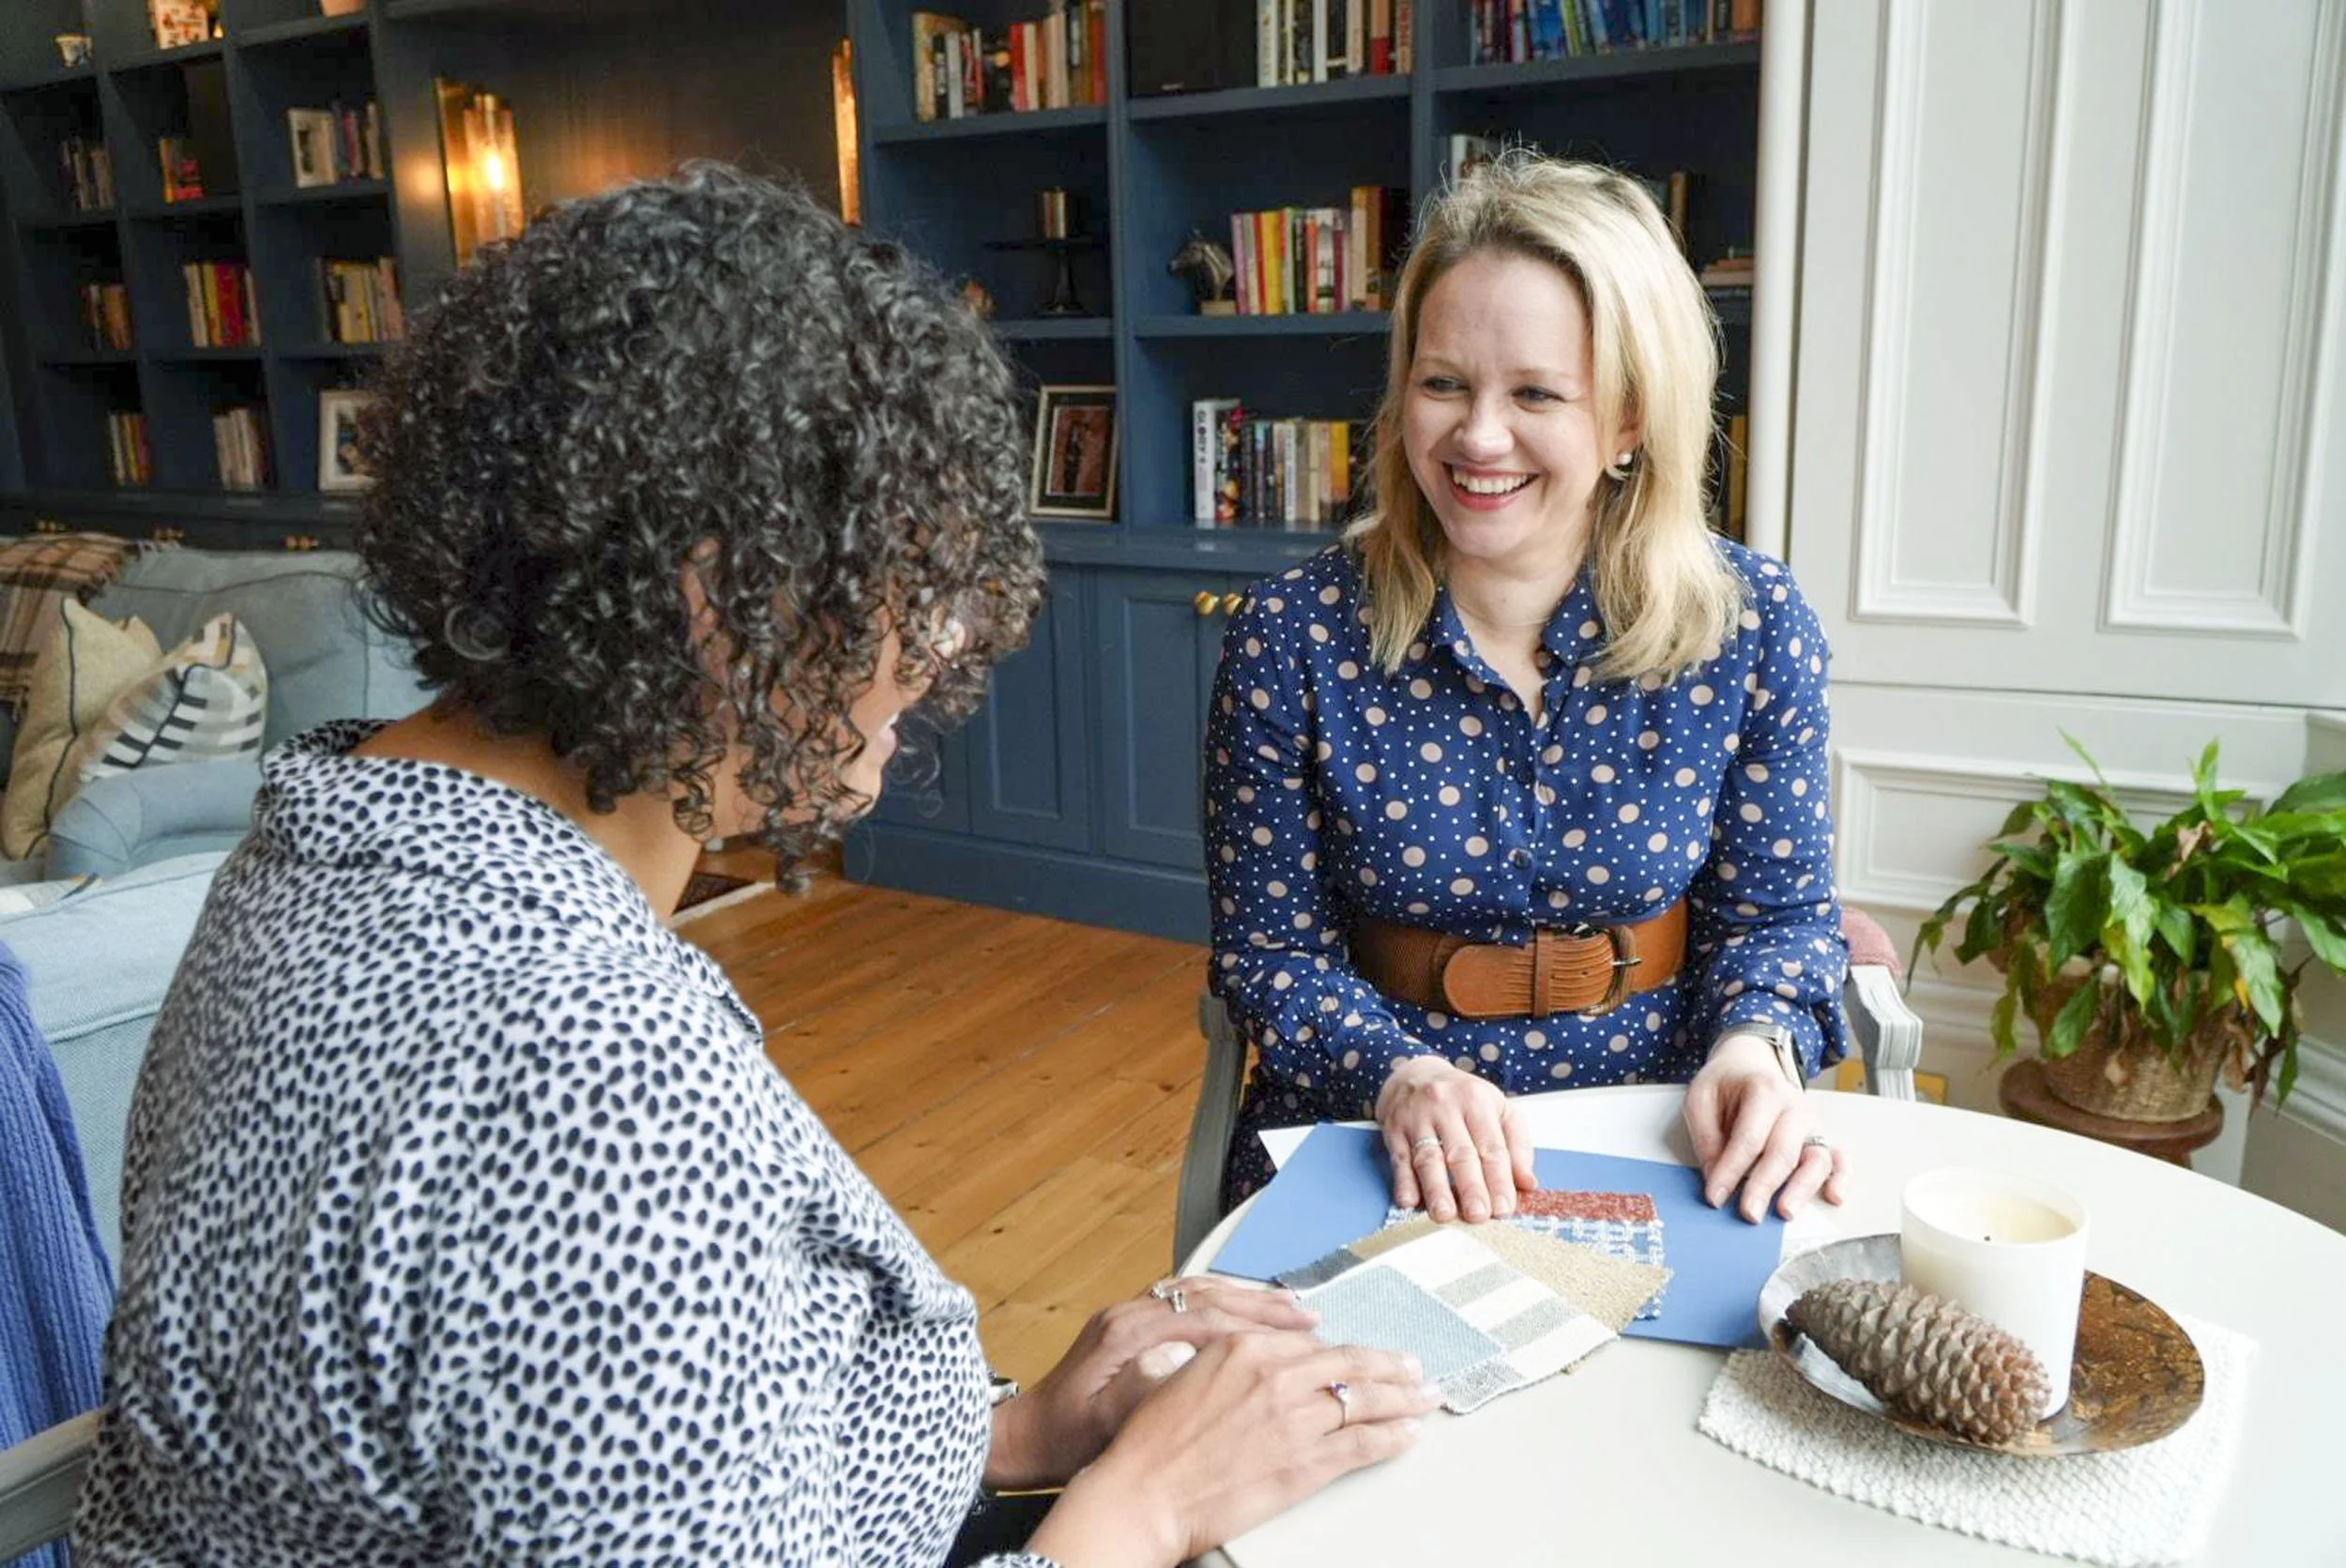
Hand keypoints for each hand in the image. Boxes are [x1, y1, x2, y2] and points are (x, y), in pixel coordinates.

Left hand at [987, 1275, 1315, 1489]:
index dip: (1255, 1323)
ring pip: (1199, 1290)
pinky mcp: (1129, 1324)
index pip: (1205, 1317)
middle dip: (1260, 1303)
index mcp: (1126, 1332)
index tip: (1295, 1330)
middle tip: (1306, 1313)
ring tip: (1289, 1305)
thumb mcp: (1105, 1424)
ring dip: (1245, 1296)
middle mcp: (1129, 1313)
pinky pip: (1186, 1298)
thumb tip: (1185, 1364)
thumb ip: (1143, 1389)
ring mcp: (1129, 1314)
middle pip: (1207, 1294)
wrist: (1027, 1434)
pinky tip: (1244, 1306)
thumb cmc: (1064, 1438)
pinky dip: (1222, 1299)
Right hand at [1026, 1333, 1436, 1567]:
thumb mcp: (1184, 1375)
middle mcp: (1276, 1375)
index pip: (1315, 1343)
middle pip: (1351, 1365)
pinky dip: (1391, 1438)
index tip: (1365, 1354)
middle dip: (1391, 1367)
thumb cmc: (1153, 1442)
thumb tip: (1254, 1361)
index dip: (1347, 1351)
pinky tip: (1407, 1435)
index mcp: (1245, 1348)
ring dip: (1404, 1399)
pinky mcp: (1306, 1463)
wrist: (1145, 1492)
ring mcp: (1295, 1420)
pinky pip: (1362, 1445)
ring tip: (1424, 1397)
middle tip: (1414, 1369)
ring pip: (1366, 1401)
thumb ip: (1228, 1362)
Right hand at [1375, 1056, 1536, 1222]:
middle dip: (1470, 1187)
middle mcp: (1445, 1106)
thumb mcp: (1497, 1108)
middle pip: (1460, 1153)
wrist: (1415, 1072)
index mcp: (1477, 1101)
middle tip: (1478, 1215)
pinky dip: (1403, 1182)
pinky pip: (1399, 1158)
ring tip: (1445, 1214)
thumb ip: (1517, 1145)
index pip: (1491, 1146)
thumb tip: (1527, 1184)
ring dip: (1436, 1189)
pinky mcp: (1394, 1130)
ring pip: (1428, 1157)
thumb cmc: (1462, 1097)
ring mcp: (1416, 1117)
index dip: (1499, 1179)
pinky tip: (1409, 1201)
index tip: (1504, 1208)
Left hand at [1682, 1034, 1847, 1221]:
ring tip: (1785, 1212)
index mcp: (1764, 1090)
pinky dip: (1841, 1178)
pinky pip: (1838, 1159)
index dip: (1731, 1170)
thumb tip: (1716, 1179)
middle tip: (1748, 1213)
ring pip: (1816, 1159)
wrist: (1749, 1063)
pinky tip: (1833, 1196)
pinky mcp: (1818, 1138)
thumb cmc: (1725, 1083)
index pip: (1749, 1138)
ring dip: (1802, 1188)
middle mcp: (1794, 1107)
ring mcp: (1810, 1124)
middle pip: (1783, 1151)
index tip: (1715, 1197)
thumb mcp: (1700, 1098)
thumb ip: (1706, 1137)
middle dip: (1765, 1186)